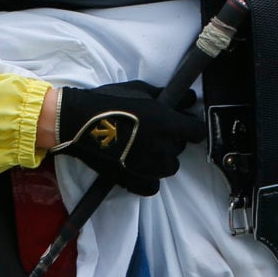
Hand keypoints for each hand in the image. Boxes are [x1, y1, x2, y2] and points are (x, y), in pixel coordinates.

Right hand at [49, 82, 205, 196]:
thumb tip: (189, 97)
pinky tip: (139, 167)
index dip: (192, 127)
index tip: (184, 124)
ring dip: (162, 159)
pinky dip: (149, 178)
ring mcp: (149, 166)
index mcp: (168, 124)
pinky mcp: (133, 181)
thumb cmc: (110, 100)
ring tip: (146, 149)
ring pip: (169, 167)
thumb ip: (167, 95)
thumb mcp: (141, 90)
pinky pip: (153, 186)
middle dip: (172, 140)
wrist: (79, 121)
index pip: (197, 132)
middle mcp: (163, 147)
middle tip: (155, 132)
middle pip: (180, 148)